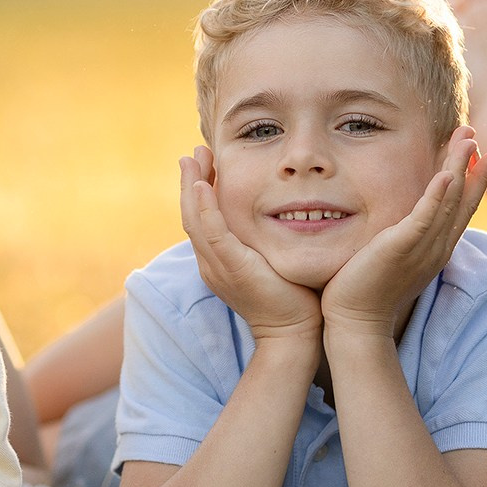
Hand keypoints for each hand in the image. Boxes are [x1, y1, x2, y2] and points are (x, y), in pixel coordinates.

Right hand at [179, 146, 320, 340]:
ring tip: (193, 158)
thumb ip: (266, 241)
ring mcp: (218, 267)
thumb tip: (281, 216)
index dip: (198, 191)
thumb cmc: (292, 299)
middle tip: (193, 152)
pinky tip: (203, 184)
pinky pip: (212, 232)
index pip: (201, 220)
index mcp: (218, 262)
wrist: (295, 334)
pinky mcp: (233, 268)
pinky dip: (205, 207)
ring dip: (192, 186)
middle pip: (191, 216)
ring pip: (195, 220)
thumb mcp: (272, 262)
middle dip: (190, 181)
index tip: (204, 164)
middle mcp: (211, 264)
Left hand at [321, 127, 486, 337]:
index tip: (482, 154)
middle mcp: (437, 247)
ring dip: (460, 169)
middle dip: (473, 167)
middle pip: (462, 200)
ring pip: (448, 202)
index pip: (460, 208)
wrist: (355, 321)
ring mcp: (423, 248)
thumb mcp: (392, 256)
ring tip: (468, 140)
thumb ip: (402, 237)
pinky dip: (437, 195)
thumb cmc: (367, 289)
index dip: (473, 180)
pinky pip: (425, 218)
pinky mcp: (402, 248)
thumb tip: (400, 222)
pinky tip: (446, 174)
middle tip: (479, 136)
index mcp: (435, 248)